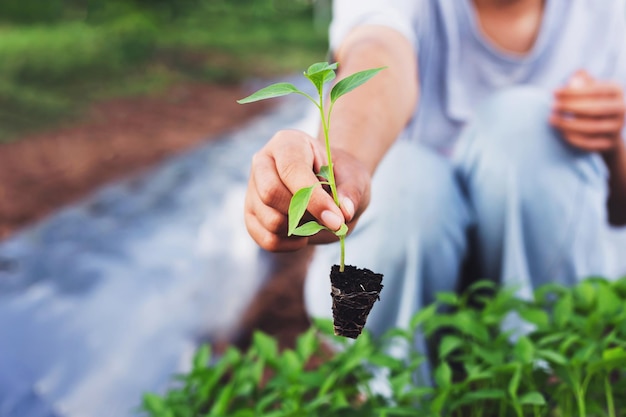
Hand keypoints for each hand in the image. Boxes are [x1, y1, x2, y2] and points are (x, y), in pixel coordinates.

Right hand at [244, 129, 370, 251]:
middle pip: (271, 194)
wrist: (331, 187)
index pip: (291, 170)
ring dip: (300, 230)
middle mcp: (263, 162)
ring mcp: (253, 190)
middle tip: (328, 219)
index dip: (314, 198)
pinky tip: (304, 235)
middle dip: (305, 214)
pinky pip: (267, 240)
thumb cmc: (342, 177)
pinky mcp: (251, 215)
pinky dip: (290, 244)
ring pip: (270, 220)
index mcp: (287, 143)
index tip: (337, 219)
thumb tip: (344, 212)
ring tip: (316, 220)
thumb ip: (351, 193)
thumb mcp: (355, 178)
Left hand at [550, 70, 624, 154]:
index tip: (553, 92)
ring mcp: (617, 127)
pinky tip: (561, 132)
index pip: (595, 89)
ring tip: (552, 119)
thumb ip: (582, 81)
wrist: (606, 130)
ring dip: (569, 124)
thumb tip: (577, 74)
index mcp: (616, 90)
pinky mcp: (609, 143)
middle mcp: (622, 108)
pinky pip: (590, 143)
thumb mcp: (588, 89)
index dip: (572, 91)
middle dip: (570, 107)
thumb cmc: (591, 102)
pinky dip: (574, 138)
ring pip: (592, 127)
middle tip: (552, 106)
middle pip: (595, 109)